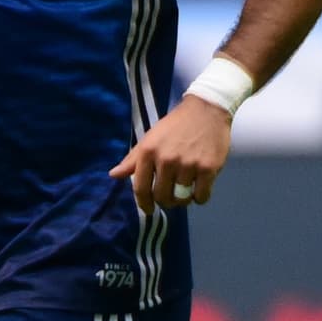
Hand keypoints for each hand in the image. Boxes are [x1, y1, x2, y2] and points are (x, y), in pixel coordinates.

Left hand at [109, 94, 233, 215]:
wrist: (206, 110)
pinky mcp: (208, 168)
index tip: (148, 210)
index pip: (141, 188)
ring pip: (182, 198)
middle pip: (162, 197)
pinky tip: (199, 189)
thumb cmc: (175, 125)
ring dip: (183, 200)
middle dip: (165, 202)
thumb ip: (132, 159)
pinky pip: (201, 196)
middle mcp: (166, 160)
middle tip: (170, 197)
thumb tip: (113, 175)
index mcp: (148, 152)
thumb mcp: (150, 138)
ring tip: (185, 192)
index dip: (143, 204)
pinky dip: (199, 197)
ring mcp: (188, 165)